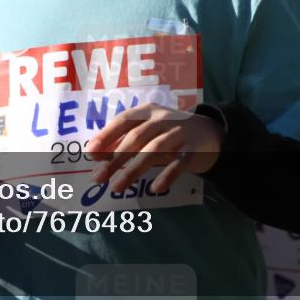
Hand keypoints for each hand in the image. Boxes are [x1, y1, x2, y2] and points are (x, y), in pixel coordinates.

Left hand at [85, 103, 223, 193]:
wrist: (209, 132)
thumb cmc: (167, 133)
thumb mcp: (146, 131)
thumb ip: (123, 140)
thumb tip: (94, 153)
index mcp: (147, 111)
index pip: (124, 121)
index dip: (106, 135)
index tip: (91, 152)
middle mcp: (163, 118)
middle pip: (136, 137)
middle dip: (115, 159)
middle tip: (99, 177)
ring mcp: (179, 132)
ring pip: (154, 149)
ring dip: (134, 169)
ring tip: (117, 187)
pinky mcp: (194, 149)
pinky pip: (179, 162)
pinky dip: (167, 175)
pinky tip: (155, 188)